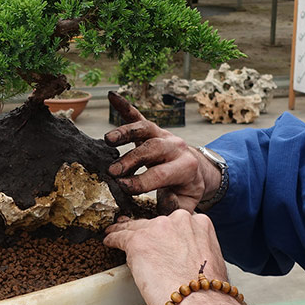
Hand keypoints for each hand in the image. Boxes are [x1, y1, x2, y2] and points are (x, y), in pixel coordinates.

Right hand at [104, 92, 218, 212]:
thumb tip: (164, 202)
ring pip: (145, 129)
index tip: (122, 187)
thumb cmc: (186, 190)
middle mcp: (176, 147)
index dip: (140, 182)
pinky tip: (112, 96)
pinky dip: (125, 106)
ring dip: (125, 132)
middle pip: (152, 149)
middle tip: (112, 171)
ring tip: (108, 139)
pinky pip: (139, 116)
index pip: (160, 174)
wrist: (196, 170)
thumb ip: (176, 208)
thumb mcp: (187, 203)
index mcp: (186, 167)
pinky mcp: (153, 129)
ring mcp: (164, 135)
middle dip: (131, 160)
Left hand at [105, 210, 247, 304]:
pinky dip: (113, 239)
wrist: (199, 302)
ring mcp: (159, 228)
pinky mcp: (139, 241)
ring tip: (117, 235)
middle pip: (156, 224)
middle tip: (141, 242)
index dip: (165, 232)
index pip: (177, 223)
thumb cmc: (206, 291)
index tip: (160, 237)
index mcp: (200, 223)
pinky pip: (121, 237)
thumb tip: (183, 258)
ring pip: (137, 228)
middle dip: (148, 233)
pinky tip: (110, 241)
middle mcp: (180, 220)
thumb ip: (195, 250)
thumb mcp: (209, 259)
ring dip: (127, 233)